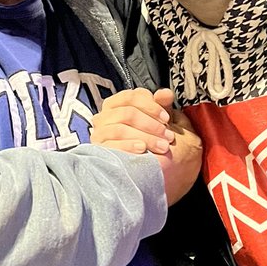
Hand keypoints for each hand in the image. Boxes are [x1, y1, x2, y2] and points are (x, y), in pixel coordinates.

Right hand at [91, 88, 202, 205]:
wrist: (142, 172)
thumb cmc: (150, 141)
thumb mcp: (158, 122)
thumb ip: (161, 106)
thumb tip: (165, 93)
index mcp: (118, 104)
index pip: (131, 97)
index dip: (151, 106)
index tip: (167, 118)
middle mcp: (105, 116)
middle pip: (127, 112)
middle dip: (151, 124)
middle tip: (168, 136)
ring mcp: (99, 133)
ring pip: (120, 127)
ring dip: (145, 136)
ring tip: (162, 147)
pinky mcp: (99, 151)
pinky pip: (111, 145)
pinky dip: (128, 145)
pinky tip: (142, 150)